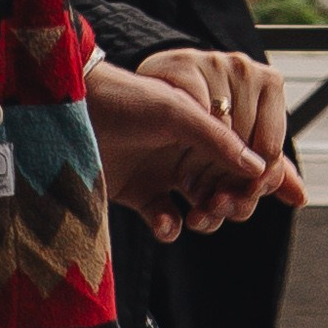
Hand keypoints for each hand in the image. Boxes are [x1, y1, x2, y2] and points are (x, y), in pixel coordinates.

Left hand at [84, 59, 299, 242]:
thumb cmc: (124, 99)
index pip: (244, 157)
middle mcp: (189, 150)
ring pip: (203, 209)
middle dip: (234, 202)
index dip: (255, 176)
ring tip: (197, 217)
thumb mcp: (176, 112)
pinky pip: (167, 222)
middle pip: (229, 187)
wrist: (69, 111)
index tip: (255, 189)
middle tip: (222, 205)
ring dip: (208, 218)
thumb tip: (258, 167)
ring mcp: (164, 173)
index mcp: (204, 126)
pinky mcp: (138, 195)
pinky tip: (164, 222)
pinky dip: (170, 227)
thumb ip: (217, 138)